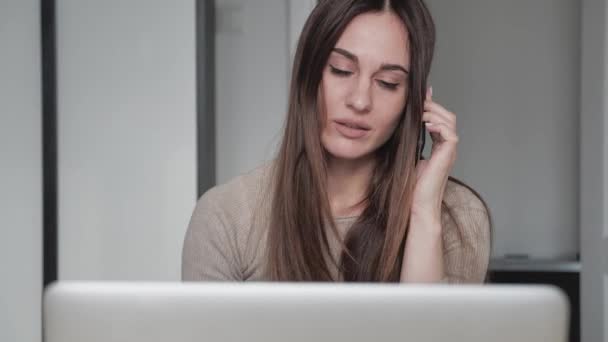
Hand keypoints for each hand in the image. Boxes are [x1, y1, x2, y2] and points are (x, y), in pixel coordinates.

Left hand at [410, 86, 458, 221]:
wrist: (418, 204)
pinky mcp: (448, 155)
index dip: (431, 107)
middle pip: (447, 116)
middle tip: (418, 102)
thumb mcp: (407, 156)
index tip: (419, 97)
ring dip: (434, 113)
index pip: (439, 119)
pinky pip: (450, 133)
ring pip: (450, 121)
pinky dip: (438, 125)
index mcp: (439, 146)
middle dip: (433, 106)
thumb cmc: (411, 186)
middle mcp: (447, 147)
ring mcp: (449, 151)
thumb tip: (401, 128)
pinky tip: (425, 125)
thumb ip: (408, 142)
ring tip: (420, 113)